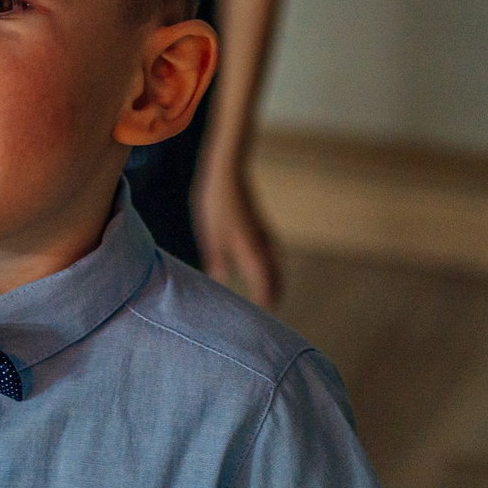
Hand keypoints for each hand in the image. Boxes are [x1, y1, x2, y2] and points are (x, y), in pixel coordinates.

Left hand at [193, 165, 278, 306]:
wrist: (227, 173)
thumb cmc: (216, 205)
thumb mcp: (211, 236)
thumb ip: (217, 261)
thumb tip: (221, 282)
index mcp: (251, 250)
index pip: (264, 282)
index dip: (265, 299)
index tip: (263, 314)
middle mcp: (263, 245)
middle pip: (275, 275)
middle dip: (274, 292)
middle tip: (270, 309)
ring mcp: (264, 234)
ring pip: (276, 263)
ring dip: (275, 278)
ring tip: (271, 292)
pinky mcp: (260, 225)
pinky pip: (272, 252)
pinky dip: (272, 264)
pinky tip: (264, 264)